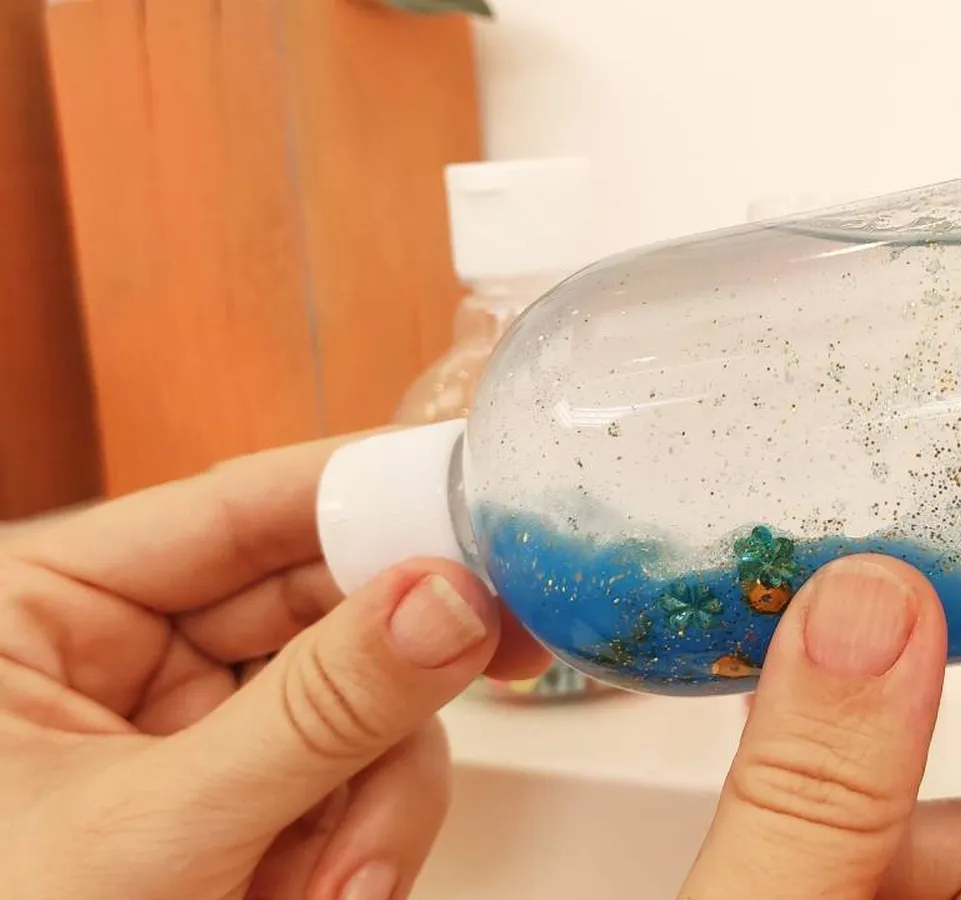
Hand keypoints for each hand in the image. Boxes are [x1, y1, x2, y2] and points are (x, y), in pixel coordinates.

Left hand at [0, 438, 549, 899]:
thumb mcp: (160, 830)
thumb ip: (317, 710)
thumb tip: (450, 597)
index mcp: (42, 612)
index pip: (234, 510)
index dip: (366, 496)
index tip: (484, 510)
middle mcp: (120, 656)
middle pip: (321, 603)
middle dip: (390, 682)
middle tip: (498, 664)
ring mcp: (190, 732)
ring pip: (361, 701)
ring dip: (377, 796)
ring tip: (338, 890)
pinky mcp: (244, 802)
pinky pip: (354, 778)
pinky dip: (364, 839)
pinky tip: (328, 897)